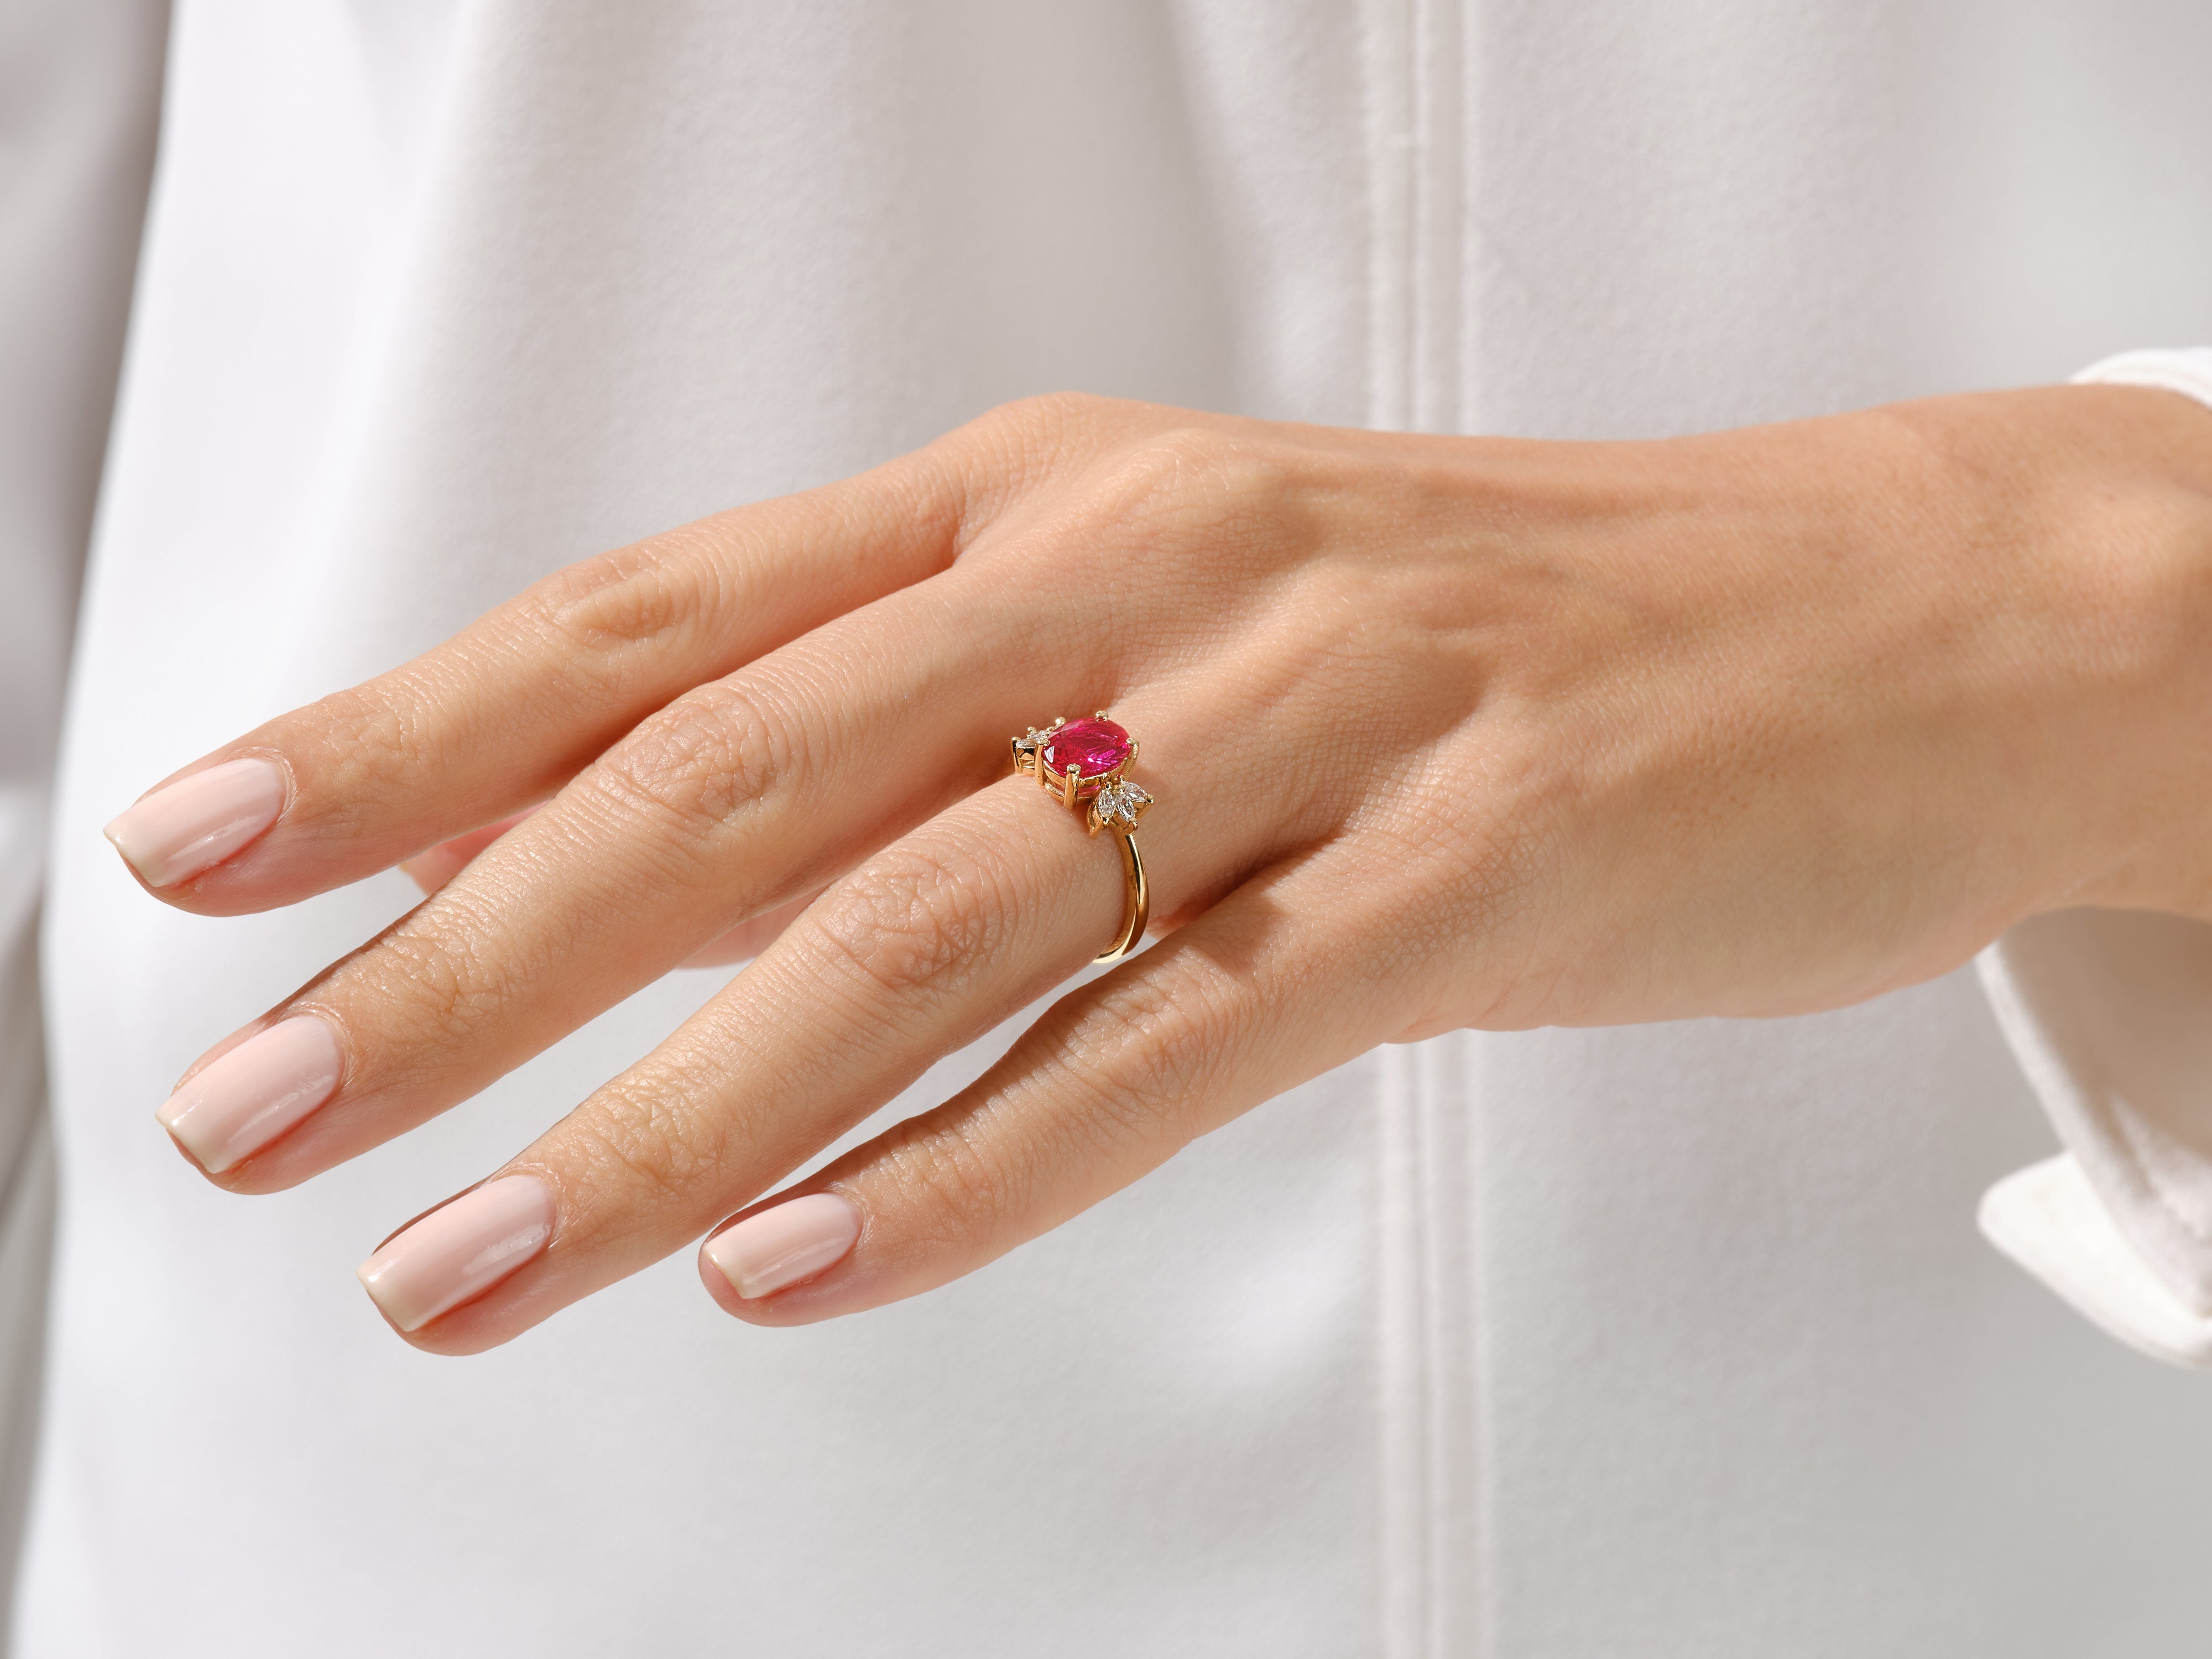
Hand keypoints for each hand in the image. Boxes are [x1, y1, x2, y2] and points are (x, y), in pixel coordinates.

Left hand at [104, 386, 2211, 1351]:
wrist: (1861, 607)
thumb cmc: (1474, 619)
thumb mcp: (1164, 605)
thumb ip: (912, 721)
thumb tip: (628, 863)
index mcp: (1044, 493)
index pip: (659, 617)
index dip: (406, 733)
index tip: (202, 850)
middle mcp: (1148, 574)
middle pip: (736, 777)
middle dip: (458, 956)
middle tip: (261, 1107)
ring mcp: (1317, 719)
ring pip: (925, 931)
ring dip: (667, 1119)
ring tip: (470, 1262)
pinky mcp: (1470, 870)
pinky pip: (1173, 1040)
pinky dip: (970, 1167)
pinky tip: (803, 1265)